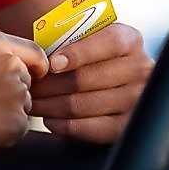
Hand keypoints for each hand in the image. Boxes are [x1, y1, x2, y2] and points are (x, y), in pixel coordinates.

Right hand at [0, 33, 47, 169]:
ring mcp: (16, 91)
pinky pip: (20, 127)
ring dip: (9, 114)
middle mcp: (9, 62)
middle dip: (13, 93)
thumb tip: (32, 67)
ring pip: (25, 105)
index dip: (35, 68)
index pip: (37, 54)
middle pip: (29, 81)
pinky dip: (6, 133)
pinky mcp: (19, 119)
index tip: (31, 77)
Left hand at [29, 22, 152, 143]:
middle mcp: (140, 69)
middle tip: (28, 87)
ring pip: (83, 104)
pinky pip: (91, 129)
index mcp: (130, 41)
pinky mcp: (128, 126)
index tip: (52, 63)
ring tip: (32, 103)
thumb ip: (70, 41)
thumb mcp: (88, 42)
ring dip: (51, 106)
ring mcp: (138, 100)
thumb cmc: (91, 60)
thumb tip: (39, 54)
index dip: (78, 53)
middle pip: (87, 78)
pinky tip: (50, 120)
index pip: (108, 43)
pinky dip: (65, 125)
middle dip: (50, 84)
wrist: (113, 86)